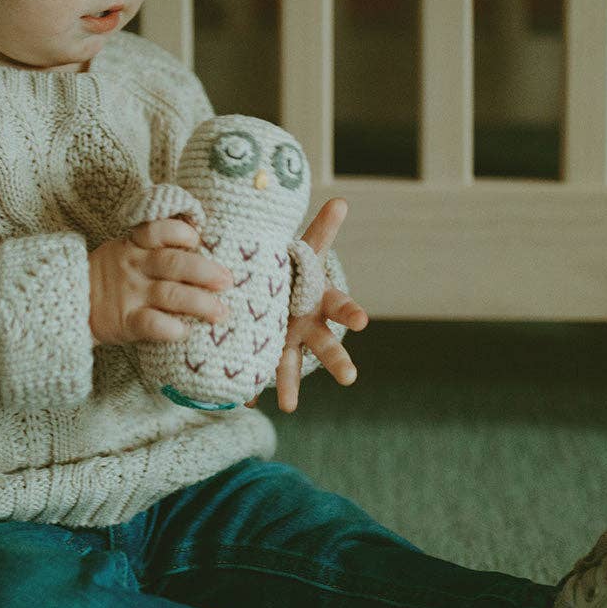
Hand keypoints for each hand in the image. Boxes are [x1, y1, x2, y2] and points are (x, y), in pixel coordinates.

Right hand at [88, 219, 232, 345]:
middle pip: (173, 263)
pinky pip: (151, 324)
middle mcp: (134, 266)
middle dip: (205, 272)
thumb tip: (205, 250)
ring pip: (170, 294)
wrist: (69, 302)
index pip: (157, 230)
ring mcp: (130, 294)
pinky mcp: (125, 321)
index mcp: (135, 245)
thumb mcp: (125, 251)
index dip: (180, 232)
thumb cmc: (111, 276)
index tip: (197, 238)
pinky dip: (171, 329)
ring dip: (200, 303)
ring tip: (220, 312)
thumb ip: (156, 248)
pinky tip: (185, 332)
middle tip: (227, 281)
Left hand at [247, 198, 368, 412]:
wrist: (277, 291)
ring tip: (289, 406)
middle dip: (337, 360)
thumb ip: (321, 229)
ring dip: (291, 385)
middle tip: (350, 378)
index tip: (362, 321)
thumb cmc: (295, 270)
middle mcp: (309, 326)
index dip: (351, 312)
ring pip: (292, 366)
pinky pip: (258, 372)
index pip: (340, 305)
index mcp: (320, 300)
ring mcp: (288, 343)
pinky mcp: (266, 354)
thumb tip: (341, 200)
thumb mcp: (306, 249)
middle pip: (326, 344)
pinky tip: (244, 402)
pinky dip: (251, 388)